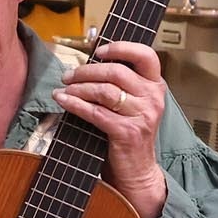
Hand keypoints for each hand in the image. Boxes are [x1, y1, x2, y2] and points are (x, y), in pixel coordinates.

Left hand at [54, 41, 168, 217]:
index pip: (146, 55)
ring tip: (63, 89)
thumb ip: (119, 84)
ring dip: (78, 88)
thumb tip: (88, 64)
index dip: (121, 47)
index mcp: (155, 85)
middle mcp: (153, 97)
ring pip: (104, 90)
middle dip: (86, 71)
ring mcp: (142, 115)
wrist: (137, 170)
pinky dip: (75, 104)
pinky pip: (95, 112)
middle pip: (116, 71)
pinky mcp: (127, 131)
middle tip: (67, 76)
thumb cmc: (128, 133)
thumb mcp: (131, 105)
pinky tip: (62, 100)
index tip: (98, 50)